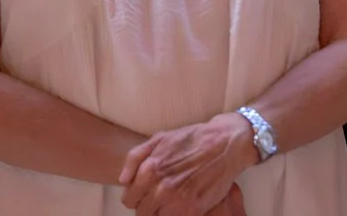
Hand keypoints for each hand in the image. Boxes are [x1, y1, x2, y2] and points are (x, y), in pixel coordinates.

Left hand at [118, 111, 254, 215]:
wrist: (225, 145)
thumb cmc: (191, 139)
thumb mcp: (159, 138)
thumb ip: (135, 158)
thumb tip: (122, 180)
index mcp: (150, 170)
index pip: (128, 200)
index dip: (134, 197)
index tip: (142, 194)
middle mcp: (162, 189)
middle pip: (141, 213)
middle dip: (146, 206)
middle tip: (156, 198)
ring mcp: (178, 202)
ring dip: (160, 212)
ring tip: (168, 201)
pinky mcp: (193, 210)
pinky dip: (174, 214)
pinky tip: (180, 204)